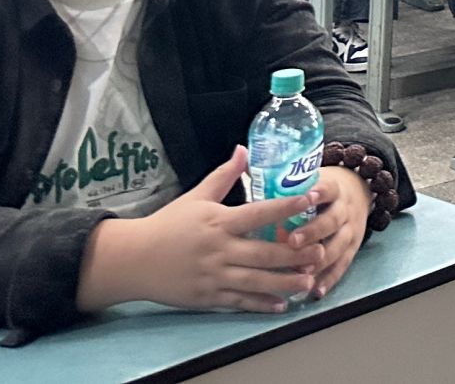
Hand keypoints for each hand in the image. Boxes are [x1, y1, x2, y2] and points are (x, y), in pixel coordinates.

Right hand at [78, 149, 320, 313]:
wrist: (134, 260)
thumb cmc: (168, 225)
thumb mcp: (196, 197)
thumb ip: (224, 176)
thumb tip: (243, 149)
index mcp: (219, 222)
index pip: (259, 213)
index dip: (286, 206)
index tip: (310, 200)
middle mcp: (219, 250)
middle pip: (264, 252)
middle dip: (294, 254)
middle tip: (320, 251)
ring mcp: (213, 276)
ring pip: (256, 281)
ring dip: (285, 282)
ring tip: (309, 281)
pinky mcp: (207, 297)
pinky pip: (239, 301)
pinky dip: (262, 304)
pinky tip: (282, 305)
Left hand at [287, 165, 370, 298]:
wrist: (358, 193)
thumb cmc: (321, 188)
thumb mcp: (309, 176)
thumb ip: (280, 174)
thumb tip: (241, 154)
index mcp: (333, 189)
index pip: (328, 188)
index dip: (319, 193)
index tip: (306, 197)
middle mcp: (344, 210)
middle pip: (332, 221)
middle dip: (313, 232)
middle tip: (292, 241)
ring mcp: (350, 231)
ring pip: (337, 247)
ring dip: (320, 260)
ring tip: (302, 272)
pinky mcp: (351, 250)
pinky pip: (341, 267)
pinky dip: (329, 280)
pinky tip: (315, 291)